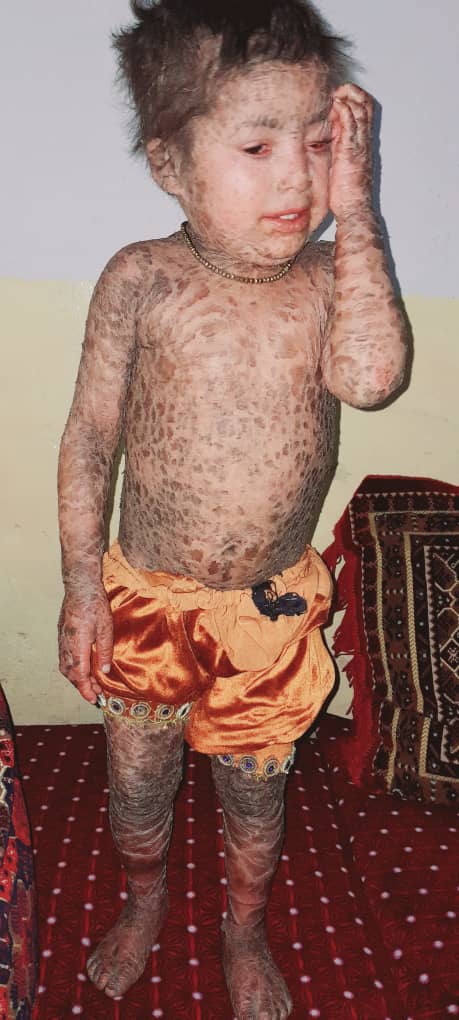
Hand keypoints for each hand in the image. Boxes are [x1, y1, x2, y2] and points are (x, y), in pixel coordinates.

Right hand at [58, 585, 112, 704]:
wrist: (80, 587)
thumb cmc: (95, 604)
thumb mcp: (106, 629)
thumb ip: (105, 652)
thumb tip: (104, 672)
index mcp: (78, 644)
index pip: (79, 674)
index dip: (86, 689)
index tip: (94, 699)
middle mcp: (66, 645)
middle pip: (71, 674)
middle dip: (82, 687)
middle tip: (96, 694)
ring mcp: (62, 640)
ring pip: (65, 667)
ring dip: (76, 679)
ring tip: (90, 684)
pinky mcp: (62, 635)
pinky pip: (64, 658)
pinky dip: (72, 668)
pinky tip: (81, 668)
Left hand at [328, 83, 373, 220]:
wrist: (354, 208)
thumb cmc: (347, 193)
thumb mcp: (340, 164)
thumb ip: (337, 149)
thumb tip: (323, 141)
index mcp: (362, 142)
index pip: (364, 110)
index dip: (354, 98)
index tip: (338, 96)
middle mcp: (364, 140)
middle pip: (366, 104)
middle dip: (353, 92)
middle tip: (337, 90)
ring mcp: (360, 144)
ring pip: (361, 109)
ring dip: (348, 97)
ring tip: (334, 95)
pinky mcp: (351, 150)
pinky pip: (351, 123)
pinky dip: (343, 111)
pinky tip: (333, 107)